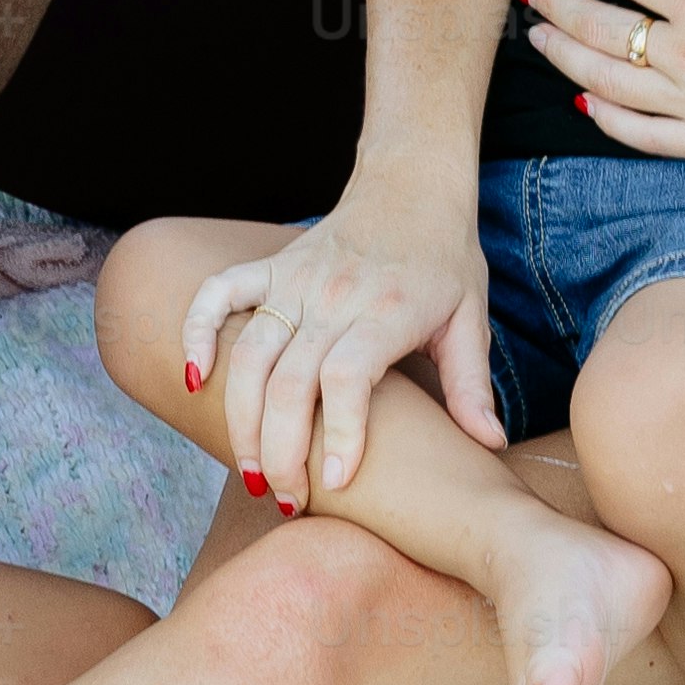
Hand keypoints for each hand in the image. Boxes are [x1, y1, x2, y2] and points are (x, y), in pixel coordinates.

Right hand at [167, 180, 501, 495]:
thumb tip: (489, 445)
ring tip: (249, 472)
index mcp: (387, 311)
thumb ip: (472, 386)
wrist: (412, 184)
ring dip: (240, 419)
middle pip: (289, 382)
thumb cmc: (445, 260)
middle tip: (286, 500)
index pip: (349, 379)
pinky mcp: (270, 266)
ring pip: (249, 354)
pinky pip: (217, 295)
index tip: (338, 484)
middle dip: (281, 452)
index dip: (339, 434)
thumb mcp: (470, 319)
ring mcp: (295, 279)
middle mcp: (334, 296)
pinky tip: (195, 380)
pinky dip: (196, 332)